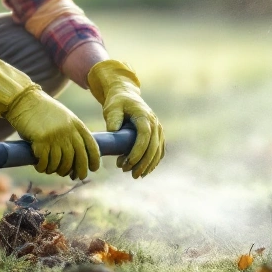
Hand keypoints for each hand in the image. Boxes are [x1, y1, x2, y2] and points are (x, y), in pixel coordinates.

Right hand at [0, 57, 100, 177]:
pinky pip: (45, 162)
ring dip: (55, 170)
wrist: (24, 101)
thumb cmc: (42, 111)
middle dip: (78, 171)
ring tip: (50, 169)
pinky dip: (42, 167)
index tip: (93, 169)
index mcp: (76, 124)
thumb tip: (74, 159)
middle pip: (78, 159)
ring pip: (61, 164)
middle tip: (73, 177)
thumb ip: (71, 133)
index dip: (94, 160)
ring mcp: (56, 136)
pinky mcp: (41, 141)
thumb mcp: (63, 118)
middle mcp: (69, 131)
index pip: (91, 146)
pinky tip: (40, 166)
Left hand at [87, 59, 164, 177]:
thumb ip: (113, 118)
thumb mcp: (112, 108)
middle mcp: (155, 123)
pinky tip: (144, 171)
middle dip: (143, 163)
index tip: (128, 163)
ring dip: (148, 165)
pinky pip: (159, 151)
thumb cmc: (117, 103)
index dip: (138, 151)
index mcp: (144, 116)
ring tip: (134, 175)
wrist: (127, 96)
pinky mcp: (158, 136)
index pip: (145, 135)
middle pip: (153, 146)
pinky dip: (153, 162)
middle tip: (130, 174)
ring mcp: (158, 130)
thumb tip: (113, 132)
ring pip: (158, 151)